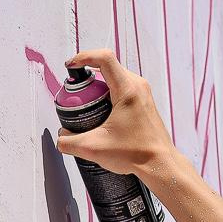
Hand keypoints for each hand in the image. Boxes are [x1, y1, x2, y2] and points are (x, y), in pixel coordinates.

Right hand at [54, 49, 178, 177]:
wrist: (160, 164)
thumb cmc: (137, 154)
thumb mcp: (94, 148)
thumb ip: (70, 142)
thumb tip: (62, 137)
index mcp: (127, 90)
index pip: (104, 58)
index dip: (84, 57)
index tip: (71, 67)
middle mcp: (137, 86)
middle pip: (107, 68)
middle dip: (88, 77)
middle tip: (76, 94)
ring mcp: (142, 93)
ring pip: (115, 78)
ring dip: (98, 87)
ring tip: (88, 107)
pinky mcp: (143, 102)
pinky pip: (122, 88)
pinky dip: (108, 95)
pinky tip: (102, 114)